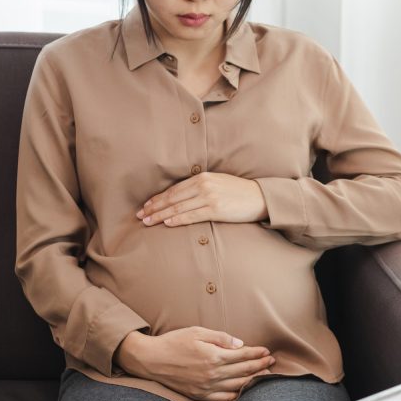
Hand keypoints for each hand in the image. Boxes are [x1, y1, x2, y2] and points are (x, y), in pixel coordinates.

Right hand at [115, 327, 275, 400]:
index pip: (243, 356)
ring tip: (263, 376)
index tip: (267, 351)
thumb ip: (221, 338)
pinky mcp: (199, 395)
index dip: (257, 353)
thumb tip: (240, 344)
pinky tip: (242, 392)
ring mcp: (206, 387)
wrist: (151, 360)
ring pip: (236, 386)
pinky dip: (235, 396)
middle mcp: (212, 374)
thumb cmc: (174, 342)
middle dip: (259, 366)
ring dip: (252, 381)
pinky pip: (222, 399)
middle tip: (271, 363)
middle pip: (243, 371)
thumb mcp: (197, 332)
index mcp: (214, 357)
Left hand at [136, 172, 267, 226]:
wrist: (260, 197)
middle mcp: (204, 185)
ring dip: (161, 215)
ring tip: (148, 222)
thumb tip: (183, 197)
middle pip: (172, 198)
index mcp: (202, 177)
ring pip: (178, 207)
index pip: (174, 189)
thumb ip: (201, 187)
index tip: (146, 206)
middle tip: (140, 215)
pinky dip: (178, 219)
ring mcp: (210, 197)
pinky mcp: (216, 209)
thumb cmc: (239, 192)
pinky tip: (167, 223)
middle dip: (154, 207)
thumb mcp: (218, 183)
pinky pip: (192, 215)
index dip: (158, 198)